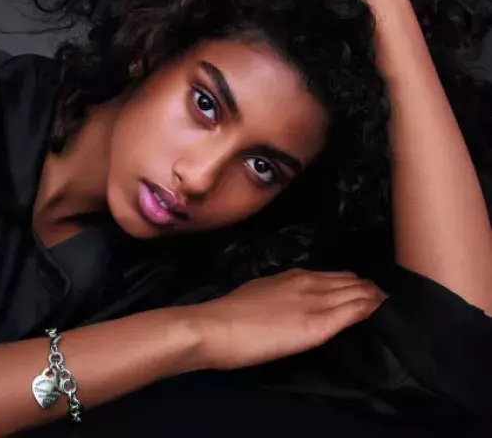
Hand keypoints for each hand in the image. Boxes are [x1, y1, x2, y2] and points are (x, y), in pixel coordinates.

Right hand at [184, 268, 386, 370]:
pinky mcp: (321, 324)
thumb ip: (277, 298)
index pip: (332, 276)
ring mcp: (316, 302)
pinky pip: (355, 311)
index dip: (351, 283)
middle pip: (349, 282)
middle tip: (382, 296)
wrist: (215, 328)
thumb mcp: (256, 296)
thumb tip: (287, 305)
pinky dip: (372, 309)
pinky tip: (383, 310)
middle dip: (367, 288)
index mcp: (291, 277)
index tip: (362, 291)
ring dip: (374, 297)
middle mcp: (308, 283)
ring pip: (357, 293)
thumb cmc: (227, 316)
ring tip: (388, 302)